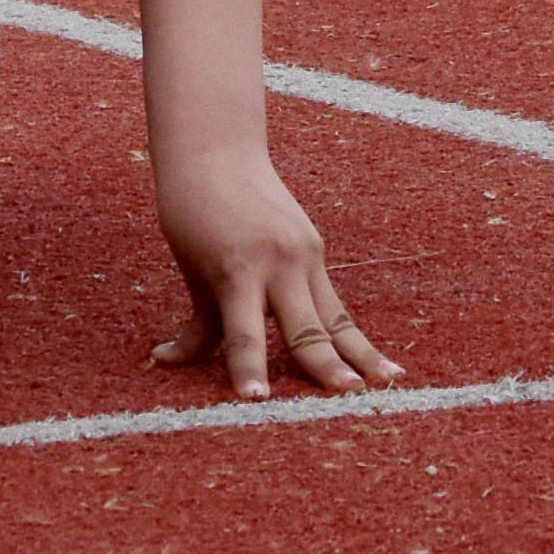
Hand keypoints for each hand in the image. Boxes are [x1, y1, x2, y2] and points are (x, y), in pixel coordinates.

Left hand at [148, 148, 391, 398]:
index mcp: (237, 269)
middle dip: (326, 363)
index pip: (243, 331)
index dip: (248, 367)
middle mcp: (278, 263)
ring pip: (335, 317)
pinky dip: (353, 335)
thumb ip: (196, 326)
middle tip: (346, 395)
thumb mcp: (192, 272)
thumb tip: (163, 362)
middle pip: (305, 326)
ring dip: (362, 353)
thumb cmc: (192, 213)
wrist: (218, 153)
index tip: (255, 400)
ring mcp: (304, 256)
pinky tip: (380, 363)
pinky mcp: (316, 251)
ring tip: (389, 381)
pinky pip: (335, 305)